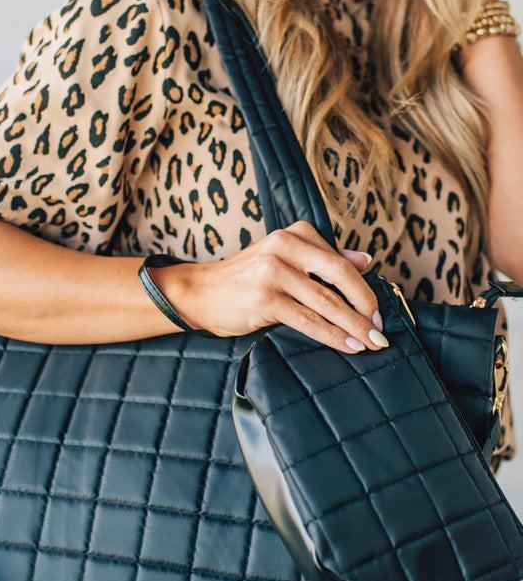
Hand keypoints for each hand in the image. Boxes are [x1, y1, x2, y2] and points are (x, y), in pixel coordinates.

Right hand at [152, 220, 387, 353]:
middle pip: (341, 277)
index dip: (365, 290)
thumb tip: (366, 260)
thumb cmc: (245, 280)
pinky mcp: (265, 298)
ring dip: (354, 326)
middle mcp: (285, 246)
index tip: (378, 313)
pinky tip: (347, 346)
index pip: (342, 262)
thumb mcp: (284, 260)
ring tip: (370, 343)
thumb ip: (323, 259)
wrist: (199, 292)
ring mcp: (273, 271)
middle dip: (365, 308)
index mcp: (295, 234)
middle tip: (380, 331)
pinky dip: (332, 335)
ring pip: (327, 302)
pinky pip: (308, 320)